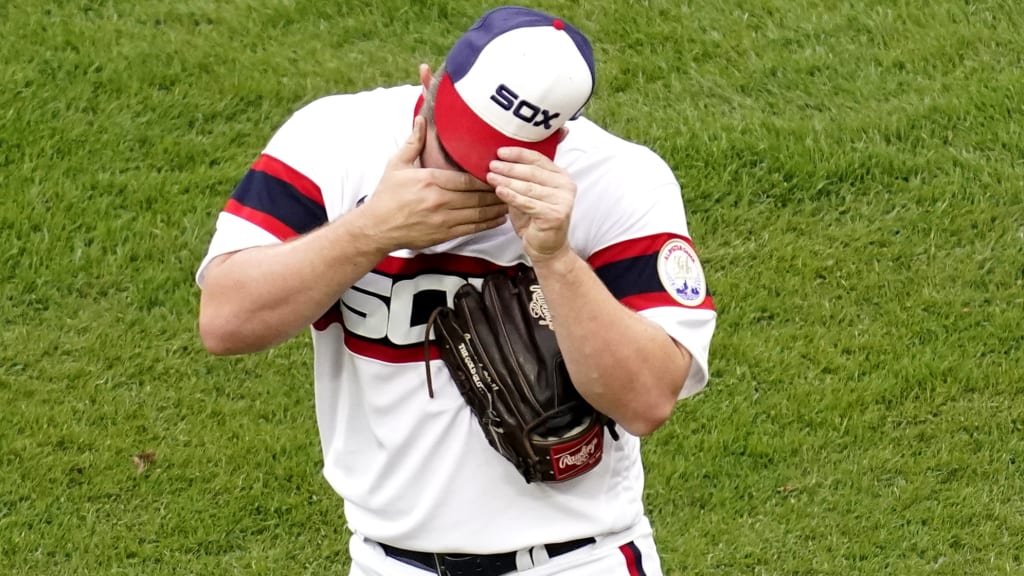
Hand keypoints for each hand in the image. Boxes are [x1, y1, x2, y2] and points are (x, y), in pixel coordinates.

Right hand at [363, 117, 507, 250]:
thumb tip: (421, 119)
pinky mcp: (444, 235)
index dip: (486, 178)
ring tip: (510, 200)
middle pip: (477, 197)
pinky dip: (488, 224)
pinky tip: (499, 218)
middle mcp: (439, 201)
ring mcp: (443, 220)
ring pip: (478, 214)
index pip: (467, 179)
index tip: (498, 172)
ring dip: (496, 208)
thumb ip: (414, 142)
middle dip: (496, 192)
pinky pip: (472, 229)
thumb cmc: (387, 195)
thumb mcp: (397, 165)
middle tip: (511, 185)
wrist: (376, 227)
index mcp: (430, 180)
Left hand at [486, 147, 575, 262]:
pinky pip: (528, 203)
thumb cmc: (535, 220)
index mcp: (561, 176)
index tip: (500, 152)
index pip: (538, 159)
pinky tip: (499, 191)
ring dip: (507, 181)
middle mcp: (566, 186)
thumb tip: (499, 161)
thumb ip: (520, 178)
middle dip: (509, 168)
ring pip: (529, 187)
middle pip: (533, 172)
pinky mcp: (555, 215)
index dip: (518, 154)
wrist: (546, 247)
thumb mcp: (528, 194)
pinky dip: (512, 196)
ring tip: (491, 177)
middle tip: (491, 165)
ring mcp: (563, 200)